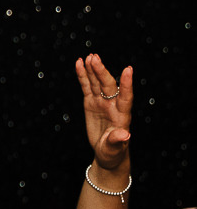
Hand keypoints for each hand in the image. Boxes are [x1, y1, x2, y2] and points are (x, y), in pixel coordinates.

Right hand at [76, 53, 132, 172]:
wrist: (106, 151)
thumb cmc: (112, 151)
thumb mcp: (114, 148)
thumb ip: (118, 140)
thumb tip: (125, 134)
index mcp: (122, 115)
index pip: (126, 96)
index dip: (127, 84)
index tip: (128, 69)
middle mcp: (113, 104)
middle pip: (108, 85)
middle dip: (101, 72)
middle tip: (94, 59)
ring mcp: (102, 102)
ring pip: (97, 82)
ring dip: (93, 69)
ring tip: (89, 57)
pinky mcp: (91, 102)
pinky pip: (87, 86)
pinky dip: (83, 75)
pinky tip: (80, 63)